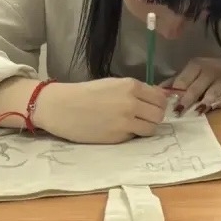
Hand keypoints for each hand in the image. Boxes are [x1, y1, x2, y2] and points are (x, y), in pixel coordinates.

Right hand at [32, 78, 170, 143]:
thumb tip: (158, 97)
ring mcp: (126, 121)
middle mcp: (132, 103)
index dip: (158, 103)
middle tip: (144, 117)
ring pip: (151, 128)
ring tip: (134, 125)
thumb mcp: (113, 84)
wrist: (60, 107)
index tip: (152, 106)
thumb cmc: (85, 93)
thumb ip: (136, 90)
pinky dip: (131, 135)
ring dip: (146, 127)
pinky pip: (135, 137)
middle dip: (154, 116)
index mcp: (131, 86)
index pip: (160, 98)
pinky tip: (119, 130)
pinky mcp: (118, 137)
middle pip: (159, 114)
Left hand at [163, 56, 220, 112]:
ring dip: (204, 102)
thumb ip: (177, 80)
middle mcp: (210, 71)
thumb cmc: (212, 69)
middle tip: (178, 113)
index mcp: (196, 66)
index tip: (166, 105)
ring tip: (197, 112)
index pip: (182, 81)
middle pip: (195, 88)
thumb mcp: (195, 70)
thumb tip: (157, 90)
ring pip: (212, 92)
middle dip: (186, 101)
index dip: (174, 93)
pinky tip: (214, 107)